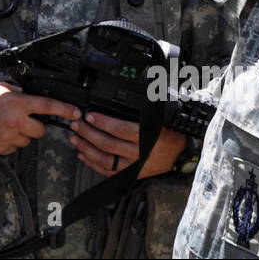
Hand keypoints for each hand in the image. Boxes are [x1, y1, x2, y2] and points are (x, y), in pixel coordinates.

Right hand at [0, 82, 79, 155]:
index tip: (76, 113)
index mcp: (16, 103)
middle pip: (41, 130)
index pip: (47, 106)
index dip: (65, 109)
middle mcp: (15, 121)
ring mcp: (8, 137)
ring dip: (22, 134)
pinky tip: (0, 133)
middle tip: (23, 119)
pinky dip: (11, 142)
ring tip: (7, 126)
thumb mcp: (0, 88)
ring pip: (28, 140)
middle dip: (36, 125)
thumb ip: (18, 92)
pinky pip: (15, 148)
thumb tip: (30, 96)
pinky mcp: (2, 149)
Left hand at [69, 113, 186, 178]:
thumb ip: (146, 103)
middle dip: (88, 134)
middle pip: (108, 145)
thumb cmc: (172, 131)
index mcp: (147, 137)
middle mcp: (140, 153)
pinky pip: (109, 172)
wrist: (183, 153)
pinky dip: (93, 164)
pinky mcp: (131, 174)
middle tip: (77, 124)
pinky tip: (83, 155)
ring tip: (75, 139)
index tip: (89, 115)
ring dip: (87, 149)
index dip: (102, 123)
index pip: (120, 130)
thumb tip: (135, 85)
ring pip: (105, 160)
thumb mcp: (161, 115)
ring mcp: (135, 166)